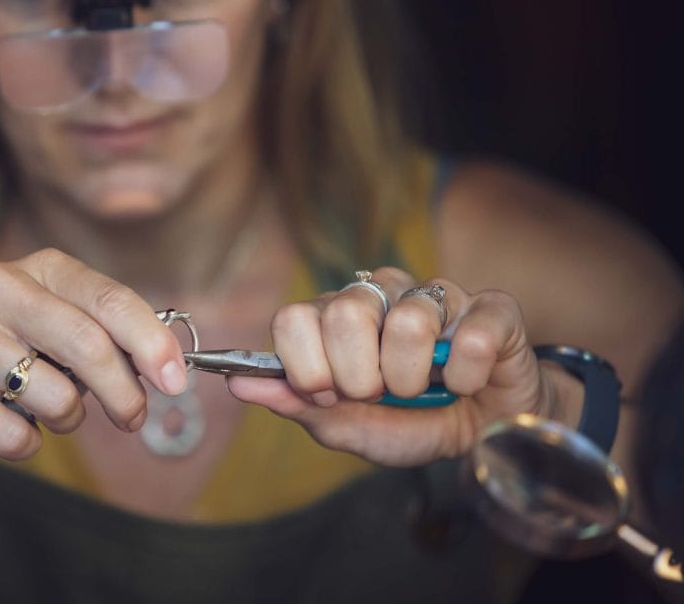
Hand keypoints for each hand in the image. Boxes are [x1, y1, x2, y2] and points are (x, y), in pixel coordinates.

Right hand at [0, 248, 188, 459]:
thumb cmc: (8, 354)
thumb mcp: (59, 330)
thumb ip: (109, 339)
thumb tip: (167, 369)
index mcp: (39, 267)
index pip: (109, 300)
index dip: (151, 343)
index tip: (175, 382)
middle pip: (87, 345)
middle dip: (123, 393)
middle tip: (131, 417)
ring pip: (54, 396)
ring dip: (66, 419)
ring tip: (47, 410)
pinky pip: (13, 434)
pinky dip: (25, 443)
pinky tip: (9, 425)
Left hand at [227, 266, 545, 465]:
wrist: (485, 433)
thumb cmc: (412, 422)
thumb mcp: (348, 425)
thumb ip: (296, 401)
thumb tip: (236, 381)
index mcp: (336, 316)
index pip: (293, 317)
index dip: (307, 367)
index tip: (330, 396)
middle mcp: (381, 293)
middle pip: (344, 314)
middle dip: (360, 377)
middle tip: (379, 393)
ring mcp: (436, 294)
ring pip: (408, 321)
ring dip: (414, 379)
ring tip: (425, 388)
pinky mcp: (491, 307)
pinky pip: (471, 336)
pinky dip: (467, 378)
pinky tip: (467, 383)